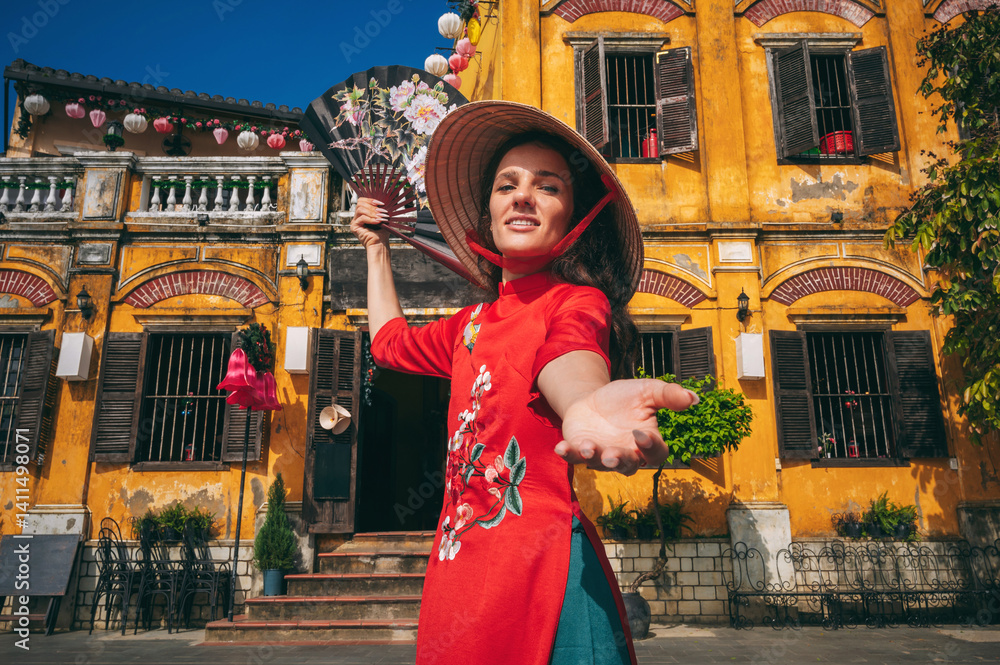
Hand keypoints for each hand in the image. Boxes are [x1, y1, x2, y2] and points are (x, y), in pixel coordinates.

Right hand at [350, 197, 389, 249]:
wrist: (380, 245)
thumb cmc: (382, 233)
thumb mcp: (382, 218)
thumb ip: (380, 209)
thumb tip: (382, 201)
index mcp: (363, 214)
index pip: (362, 201)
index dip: (371, 200)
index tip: (381, 204)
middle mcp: (357, 217)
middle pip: (360, 203)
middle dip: (373, 207)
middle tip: (382, 212)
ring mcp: (355, 222)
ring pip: (360, 209)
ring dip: (372, 212)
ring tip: (380, 218)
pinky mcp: (354, 227)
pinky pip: (362, 218)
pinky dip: (371, 219)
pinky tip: (378, 222)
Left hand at [554, 379, 697, 475]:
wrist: (593, 398)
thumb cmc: (624, 399)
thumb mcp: (647, 391)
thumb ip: (668, 395)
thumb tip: (694, 397)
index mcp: (646, 443)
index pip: (655, 453)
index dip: (650, 446)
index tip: (641, 432)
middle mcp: (625, 454)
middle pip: (627, 466)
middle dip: (619, 461)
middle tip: (612, 455)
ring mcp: (601, 455)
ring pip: (599, 464)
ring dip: (593, 457)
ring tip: (588, 447)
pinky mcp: (579, 450)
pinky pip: (573, 457)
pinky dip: (567, 454)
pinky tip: (560, 447)